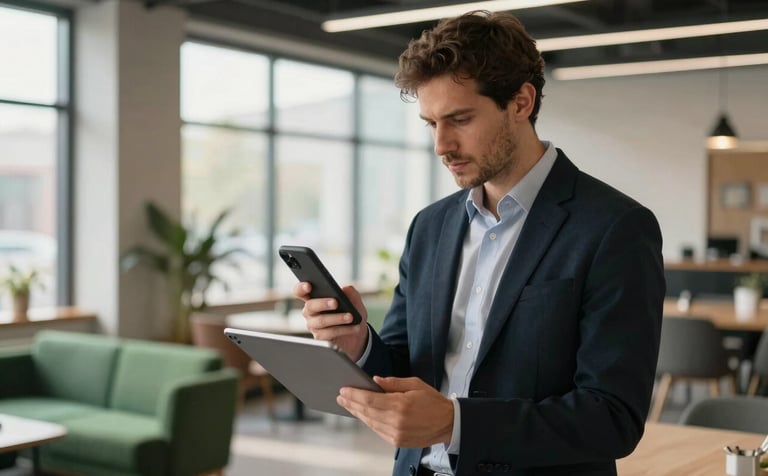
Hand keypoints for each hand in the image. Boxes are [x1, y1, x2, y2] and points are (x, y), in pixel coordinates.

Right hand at [292, 282, 368, 359]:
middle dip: (323, 303)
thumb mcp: (354, 301)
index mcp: (314, 298)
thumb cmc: (351, 313)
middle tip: (335, 302)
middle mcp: (310, 311)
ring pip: (320, 321)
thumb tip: (345, 288)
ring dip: (337, 318)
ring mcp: (314, 325)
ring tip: (350, 317)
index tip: (309, 286)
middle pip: (310, 306)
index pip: (300, 291)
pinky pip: (328, 333)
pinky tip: (354, 327)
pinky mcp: (320, 337)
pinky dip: (343, 329)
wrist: (357, 333)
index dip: (301, 288)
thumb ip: (351, 293)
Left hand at [337, 376, 453, 447]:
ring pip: (370, 422)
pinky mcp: (397, 441)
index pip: (370, 400)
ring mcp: (396, 433)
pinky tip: (362, 414)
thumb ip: (393, 383)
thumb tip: (374, 380)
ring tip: (348, 405)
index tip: (344, 390)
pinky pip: (377, 430)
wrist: (448, 423)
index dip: (355, 395)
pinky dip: (368, 421)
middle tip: (341, 397)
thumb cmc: (433, 402)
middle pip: (366, 412)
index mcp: (401, 404)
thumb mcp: (415, 384)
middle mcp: (396, 421)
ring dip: (357, 413)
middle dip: (351, 403)